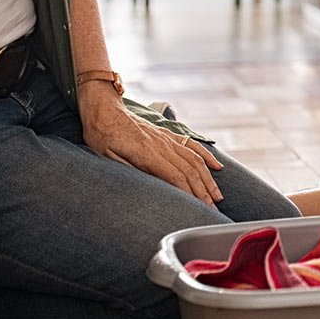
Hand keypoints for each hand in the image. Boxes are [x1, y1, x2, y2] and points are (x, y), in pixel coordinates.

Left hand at [78, 92, 223, 204]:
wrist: (104, 109)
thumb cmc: (101, 135)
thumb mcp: (106, 157)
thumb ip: (129, 170)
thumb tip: (149, 185)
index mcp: (147, 153)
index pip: (175, 176)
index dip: (189, 193)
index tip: (199, 208)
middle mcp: (162, 145)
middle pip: (189, 170)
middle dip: (203, 191)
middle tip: (213, 209)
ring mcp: (167, 139)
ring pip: (194, 160)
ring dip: (208, 178)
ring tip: (218, 195)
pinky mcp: (167, 135)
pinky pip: (192, 145)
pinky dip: (206, 157)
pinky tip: (216, 167)